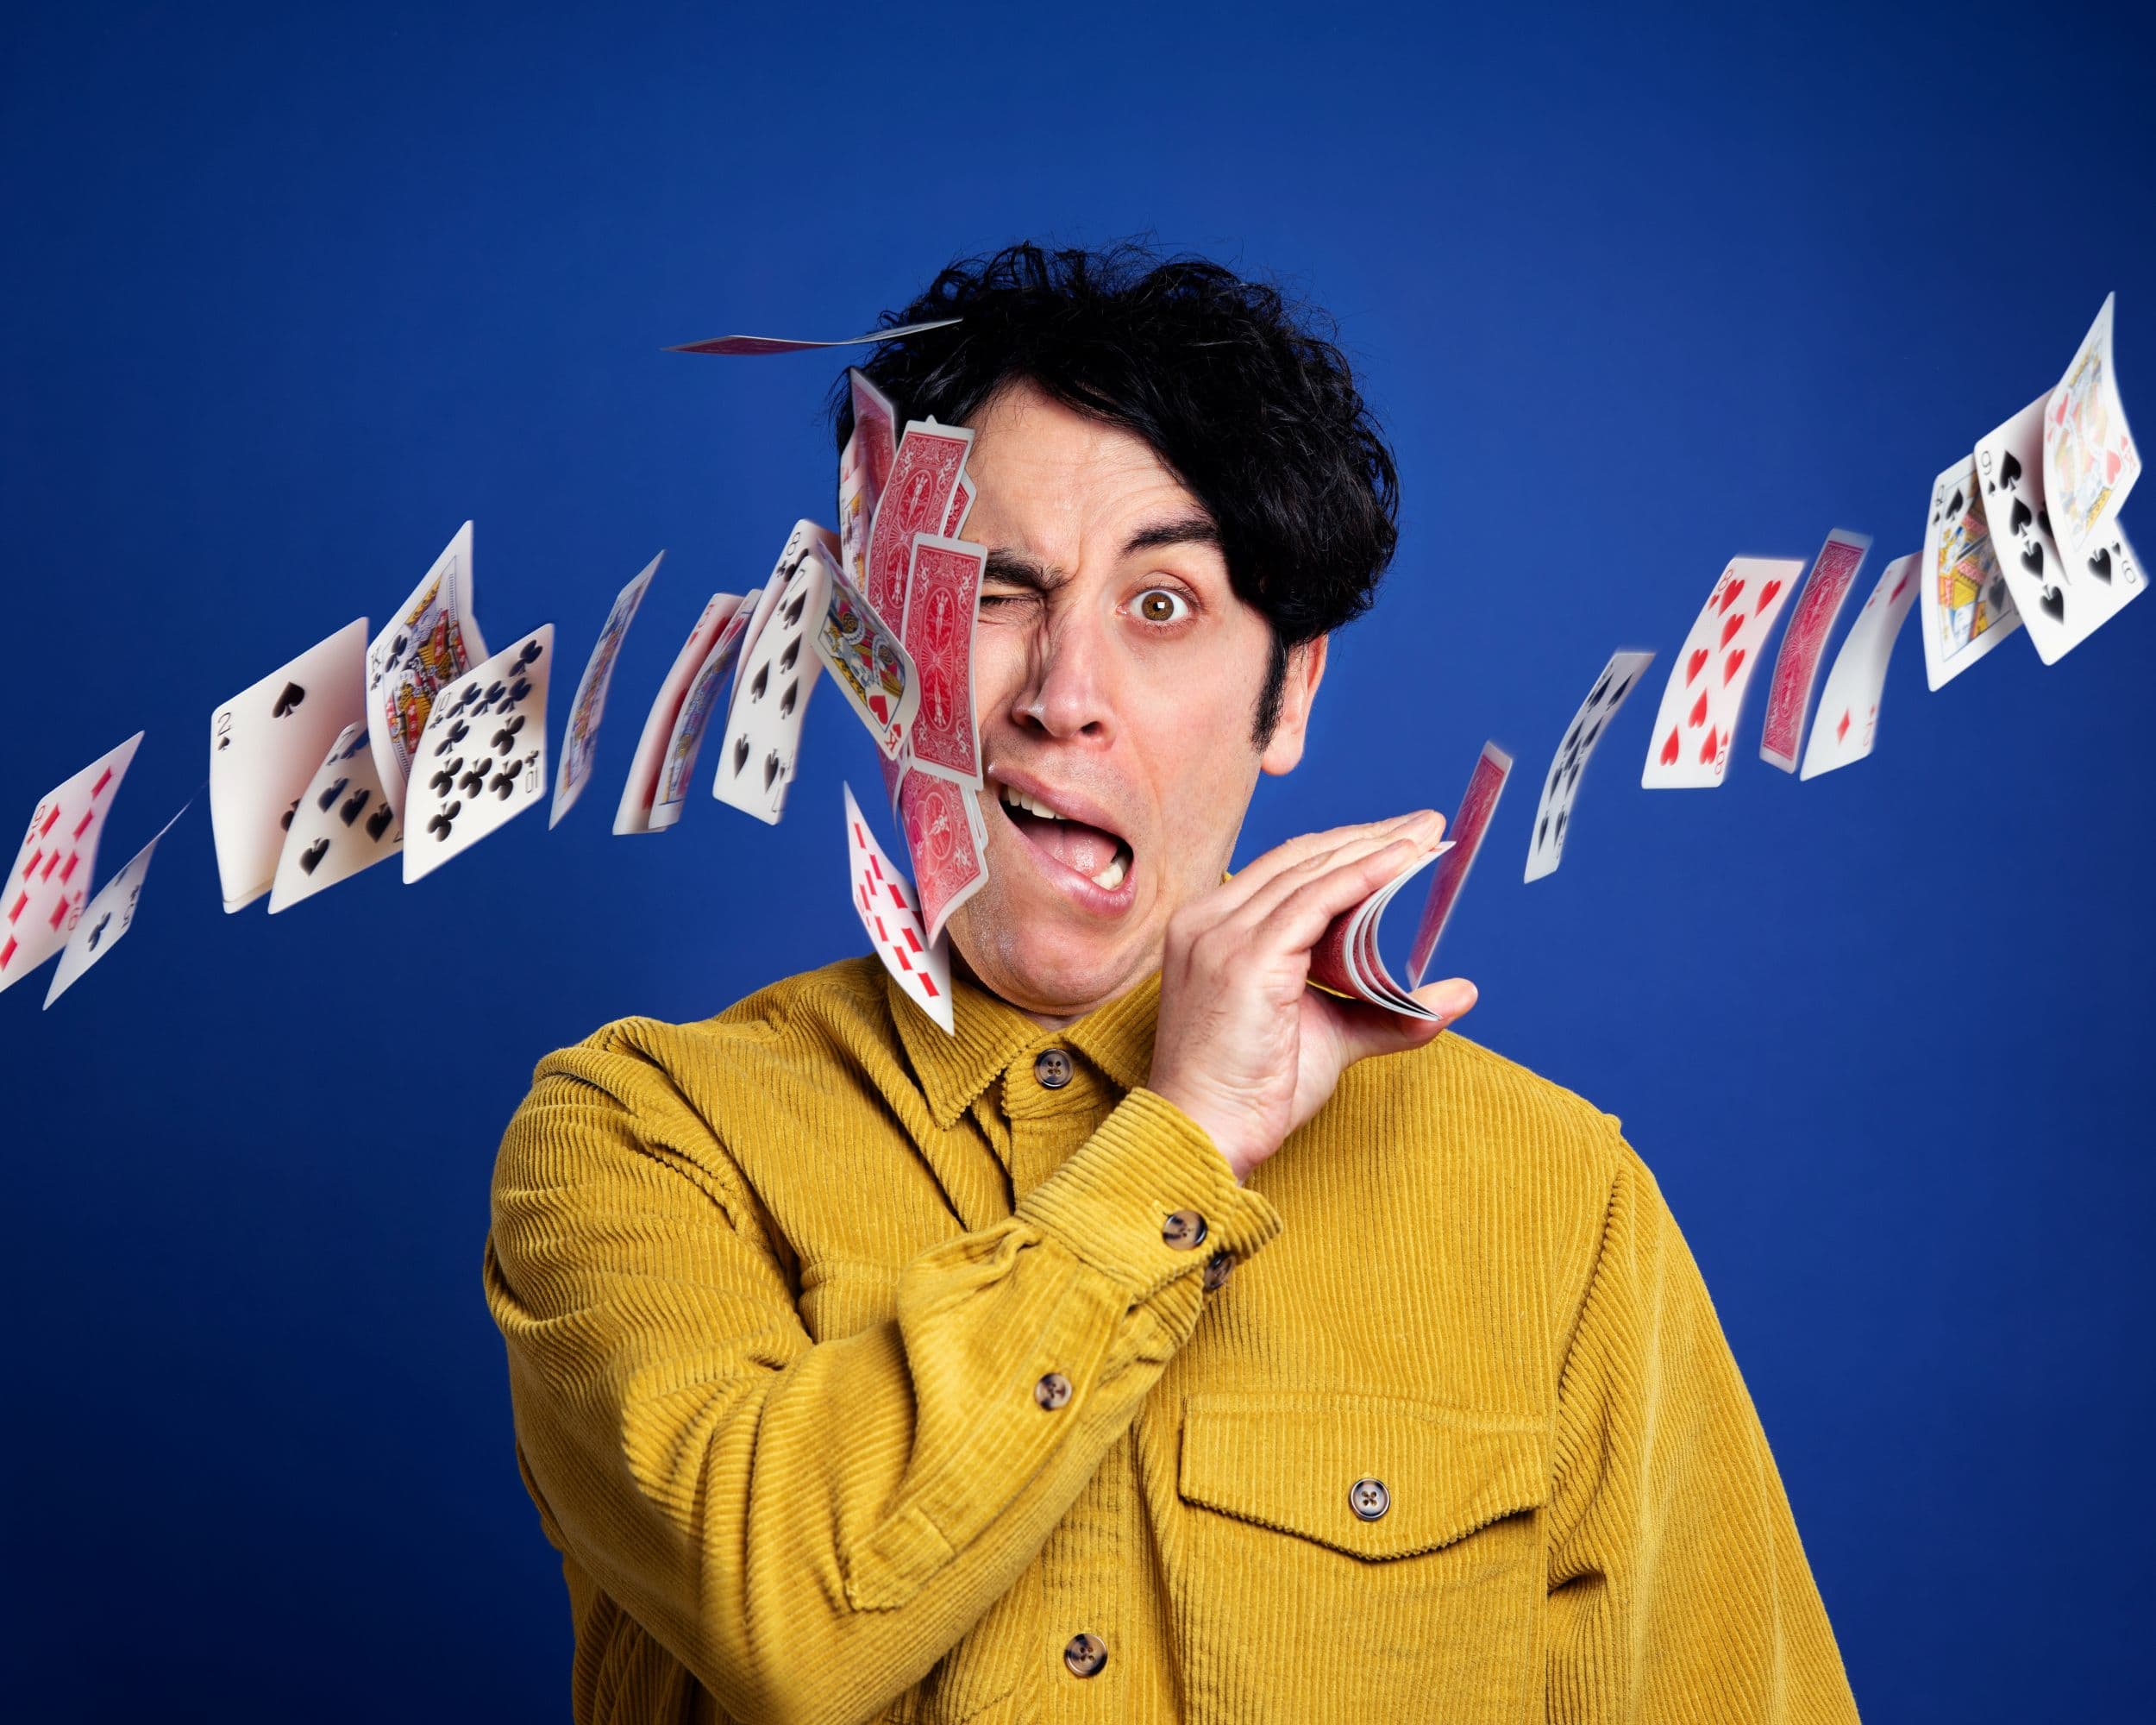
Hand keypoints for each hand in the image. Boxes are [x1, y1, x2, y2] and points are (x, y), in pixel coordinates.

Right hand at [1147, 812, 1478, 1181]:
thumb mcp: (1330, 1035)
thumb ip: (1385, 1010)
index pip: (1286, 871)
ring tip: (1426, 837)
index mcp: (1211, 929)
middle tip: (1427, 826)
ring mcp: (1221, 935)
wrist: (1207, 1134)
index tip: (1402, 841)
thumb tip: (1455, 995)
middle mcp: (1208, 921)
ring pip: (1310, 871)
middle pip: (1299, 859)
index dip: (1346, 848)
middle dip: (1368, 837)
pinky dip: (1363, 875)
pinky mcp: (1245, 957)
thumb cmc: (1253, 1091)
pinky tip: (1401, 863)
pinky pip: (1315, 900)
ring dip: (1375, 848)